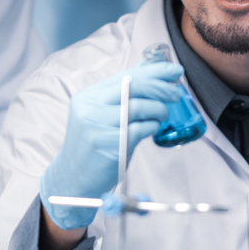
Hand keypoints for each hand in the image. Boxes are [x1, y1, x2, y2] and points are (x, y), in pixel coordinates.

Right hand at [39, 61, 185, 228]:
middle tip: (176, 94)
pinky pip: (139, 129)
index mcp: (89, 96)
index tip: (174, 70)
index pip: (126, 75)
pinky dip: (152, 127)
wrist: (72, 179)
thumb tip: (150, 70)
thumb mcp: (103, 115)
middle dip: (161, 88)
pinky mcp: (108, 144)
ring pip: (139, 106)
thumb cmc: (93, 146)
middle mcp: (90, 107)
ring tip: (163, 116)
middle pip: (133, 85)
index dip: (154, 71)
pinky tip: (153, 129)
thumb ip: (124, 94)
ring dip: (159, 110)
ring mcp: (97, 125)